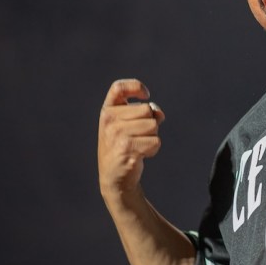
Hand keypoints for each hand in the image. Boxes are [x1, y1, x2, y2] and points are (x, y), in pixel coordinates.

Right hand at [98, 78, 165, 197]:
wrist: (115, 177)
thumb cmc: (125, 146)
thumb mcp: (130, 126)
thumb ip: (146, 113)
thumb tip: (158, 113)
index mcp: (107, 111)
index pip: (118, 87)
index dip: (136, 87)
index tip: (146, 95)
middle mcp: (109, 120)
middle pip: (147, 109)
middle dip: (150, 123)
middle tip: (138, 136)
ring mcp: (116, 133)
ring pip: (153, 125)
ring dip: (152, 137)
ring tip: (138, 146)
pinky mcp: (127, 148)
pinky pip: (155, 141)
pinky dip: (153, 149)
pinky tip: (140, 155)